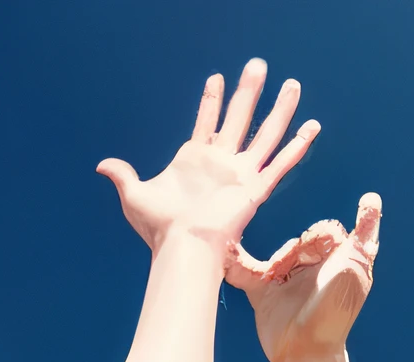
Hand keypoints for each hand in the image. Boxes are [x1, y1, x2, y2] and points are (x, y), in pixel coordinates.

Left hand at [99, 61, 319, 261]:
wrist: (182, 245)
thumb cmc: (159, 227)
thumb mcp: (134, 194)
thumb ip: (123, 175)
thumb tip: (102, 166)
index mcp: (195, 160)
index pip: (208, 122)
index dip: (212, 100)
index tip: (217, 78)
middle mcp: (222, 164)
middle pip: (241, 118)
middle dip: (249, 91)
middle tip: (258, 64)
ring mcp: (241, 174)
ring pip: (266, 135)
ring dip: (280, 110)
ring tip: (292, 85)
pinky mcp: (256, 188)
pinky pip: (280, 163)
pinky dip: (297, 146)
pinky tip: (311, 128)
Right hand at [229, 197, 383, 361]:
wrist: (307, 352)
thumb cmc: (335, 313)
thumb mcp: (355, 267)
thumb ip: (364, 234)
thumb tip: (372, 198)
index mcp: (335, 264)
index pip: (325, 232)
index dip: (319, 239)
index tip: (320, 259)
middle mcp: (312, 270)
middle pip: (298, 242)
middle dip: (295, 253)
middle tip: (298, 276)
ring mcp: (286, 280)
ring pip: (276, 254)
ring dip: (277, 264)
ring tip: (278, 281)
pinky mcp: (262, 292)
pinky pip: (244, 270)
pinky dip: (234, 262)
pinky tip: (223, 249)